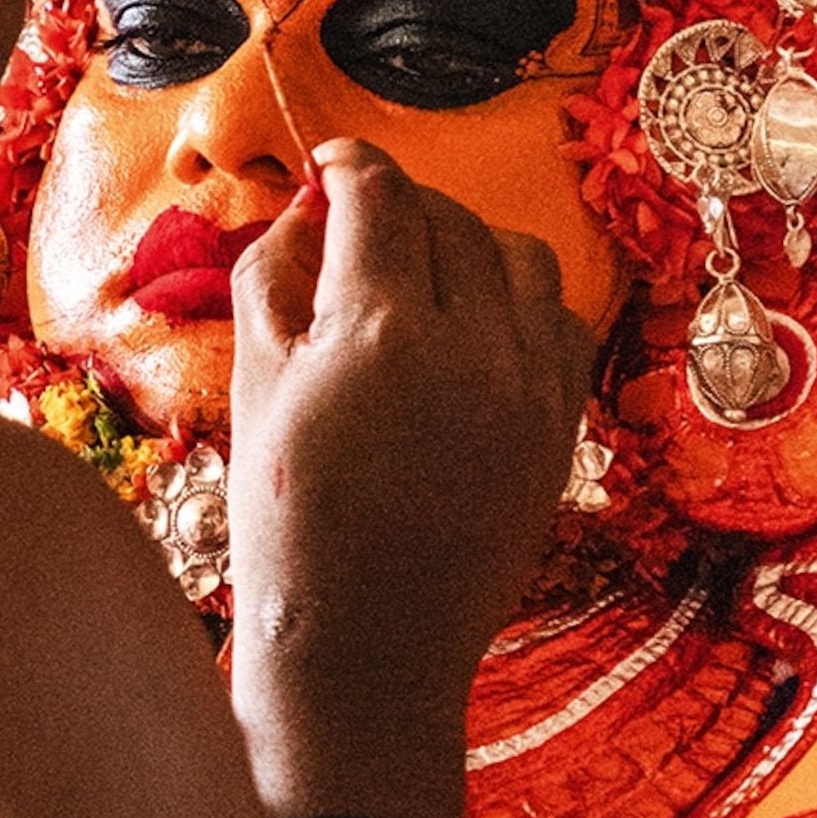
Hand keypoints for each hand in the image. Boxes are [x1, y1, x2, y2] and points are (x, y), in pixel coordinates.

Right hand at [225, 137, 595, 817]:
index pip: (380, 198)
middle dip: (400, 208)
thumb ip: (274, 278)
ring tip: (422, 276)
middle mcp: (473, 347)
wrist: (364, 649)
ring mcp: (530, 389)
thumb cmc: (287, 526)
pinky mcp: (561, 430)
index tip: (329, 168)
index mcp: (381, 331)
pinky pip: (560, 324)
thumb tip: (310, 211)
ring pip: (520, 259)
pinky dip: (520, 307)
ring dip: (470, 246)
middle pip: (449, 219)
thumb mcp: (256, 390)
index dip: (348, 168)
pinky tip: (475, 333)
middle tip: (357, 227)